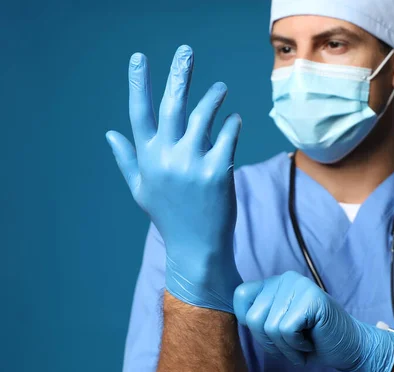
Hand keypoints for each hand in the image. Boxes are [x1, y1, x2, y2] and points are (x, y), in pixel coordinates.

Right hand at [106, 45, 241, 312]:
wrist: (197, 247)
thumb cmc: (170, 217)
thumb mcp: (142, 190)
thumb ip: (127, 160)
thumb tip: (109, 134)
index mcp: (147, 159)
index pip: (138, 114)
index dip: (138, 84)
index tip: (139, 58)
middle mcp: (166, 158)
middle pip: (171, 106)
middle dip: (178, 75)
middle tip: (186, 51)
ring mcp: (192, 164)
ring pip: (204, 116)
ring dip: (214, 97)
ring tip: (221, 89)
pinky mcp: (218, 172)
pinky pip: (227, 136)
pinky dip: (232, 124)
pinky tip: (235, 120)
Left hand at [233, 271, 393, 371]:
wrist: (348, 347)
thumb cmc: (312, 340)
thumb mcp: (277, 325)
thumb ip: (259, 315)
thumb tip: (238, 316)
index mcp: (274, 282)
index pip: (240, 296)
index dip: (249, 322)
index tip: (274, 332)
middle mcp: (285, 278)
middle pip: (253, 318)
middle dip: (270, 342)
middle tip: (293, 342)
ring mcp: (299, 285)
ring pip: (270, 327)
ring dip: (286, 347)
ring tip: (303, 342)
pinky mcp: (311, 298)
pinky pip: (286, 331)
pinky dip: (297, 346)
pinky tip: (311, 340)